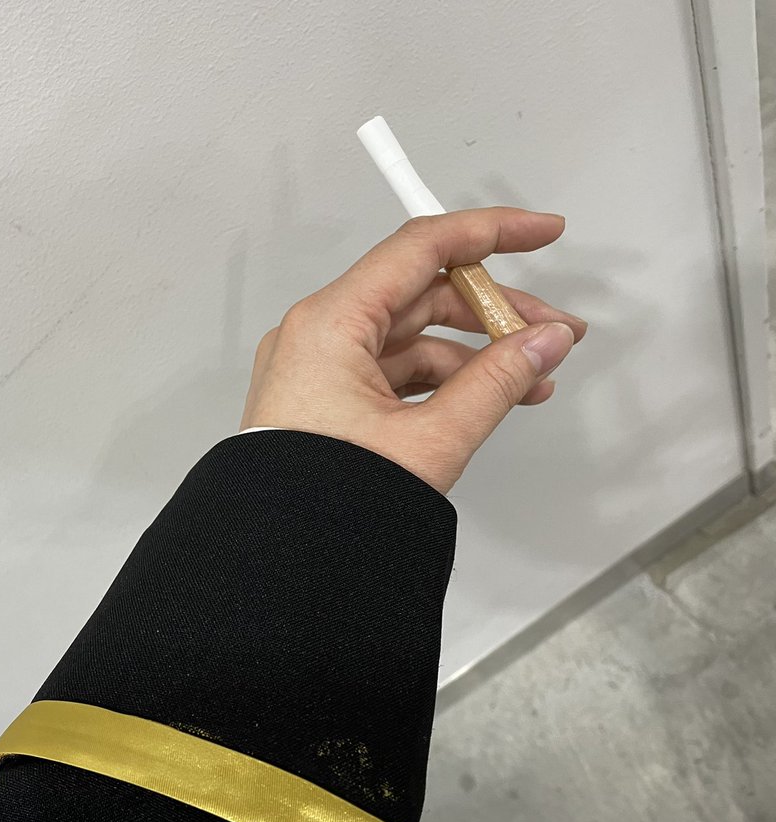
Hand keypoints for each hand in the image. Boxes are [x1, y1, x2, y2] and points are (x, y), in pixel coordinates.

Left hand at [240, 207, 586, 493]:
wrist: (282, 568)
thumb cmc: (339, 499)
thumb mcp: (431, 439)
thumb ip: (497, 382)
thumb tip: (550, 341)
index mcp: (330, 323)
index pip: (420, 249)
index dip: (490, 232)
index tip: (548, 233)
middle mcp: (318, 333)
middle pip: (420, 294)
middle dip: (494, 311)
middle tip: (560, 334)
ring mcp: (317, 368)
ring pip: (409, 337)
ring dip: (473, 352)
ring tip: (537, 381)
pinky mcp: (322, 401)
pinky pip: (390, 372)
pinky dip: (441, 380)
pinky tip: (491, 398)